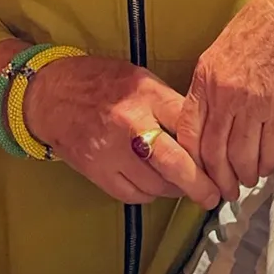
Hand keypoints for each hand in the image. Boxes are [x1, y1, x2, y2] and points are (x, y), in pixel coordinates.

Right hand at [24, 55, 220, 207]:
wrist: (50, 95)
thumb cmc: (100, 81)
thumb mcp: (140, 78)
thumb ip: (168, 102)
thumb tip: (200, 128)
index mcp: (145, 95)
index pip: (188, 124)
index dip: (209, 145)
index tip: (222, 157)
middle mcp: (130, 124)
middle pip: (175, 163)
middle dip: (200, 184)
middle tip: (214, 195)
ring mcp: (111, 151)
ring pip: (156, 184)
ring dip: (175, 190)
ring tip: (185, 186)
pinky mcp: (97, 171)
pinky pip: (133, 194)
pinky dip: (149, 195)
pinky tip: (156, 186)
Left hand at [177, 0, 273, 201]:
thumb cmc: (258, 26)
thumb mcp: (219, 52)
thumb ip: (209, 86)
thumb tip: (207, 118)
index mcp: (204, 80)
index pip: (189, 133)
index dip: (193, 161)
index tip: (198, 175)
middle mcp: (224, 95)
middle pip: (213, 152)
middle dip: (219, 179)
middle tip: (225, 192)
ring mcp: (252, 102)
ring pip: (241, 155)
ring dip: (245, 175)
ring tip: (248, 181)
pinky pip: (270, 146)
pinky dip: (268, 163)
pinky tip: (268, 169)